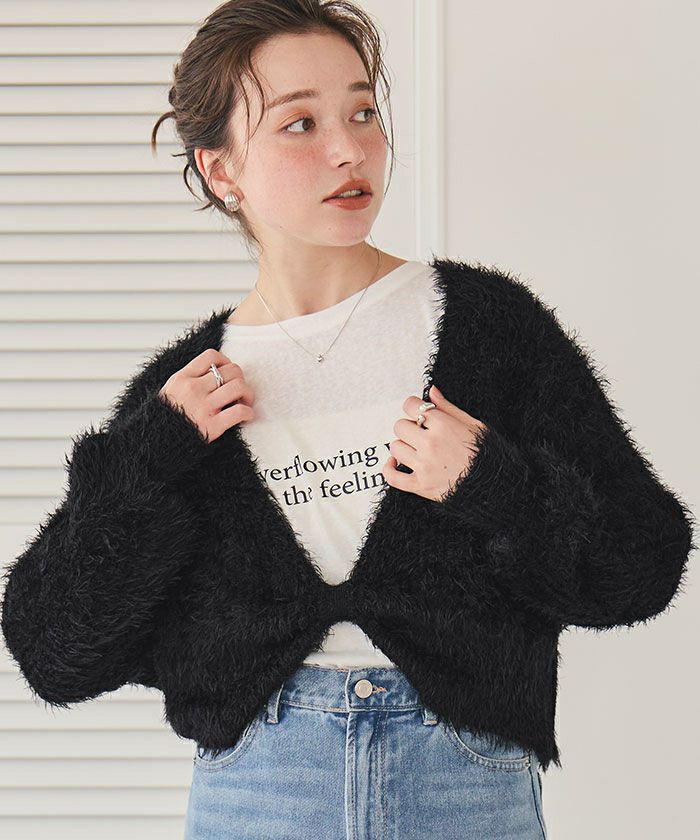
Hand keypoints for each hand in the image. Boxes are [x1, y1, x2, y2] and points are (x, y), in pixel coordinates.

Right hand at [158, 348, 255, 442]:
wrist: (154, 443)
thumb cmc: (164, 418)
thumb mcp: (170, 390)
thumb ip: (188, 379)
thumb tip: (212, 371)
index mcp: (183, 378)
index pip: (211, 356)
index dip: (226, 361)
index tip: (227, 372)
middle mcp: (194, 389)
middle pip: (231, 370)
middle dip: (240, 379)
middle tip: (239, 390)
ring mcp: (204, 407)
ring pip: (238, 387)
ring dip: (248, 394)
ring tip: (245, 402)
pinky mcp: (213, 426)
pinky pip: (240, 412)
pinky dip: (248, 413)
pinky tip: (246, 416)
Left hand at [382, 384, 488, 502]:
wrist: (496, 485)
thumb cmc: (488, 454)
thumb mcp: (473, 424)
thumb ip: (447, 407)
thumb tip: (431, 391)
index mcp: (443, 425)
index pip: (411, 405)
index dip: (413, 407)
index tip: (418, 412)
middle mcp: (431, 444)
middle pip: (400, 426)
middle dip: (408, 427)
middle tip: (420, 433)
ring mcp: (424, 465)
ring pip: (395, 448)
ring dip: (403, 447)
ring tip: (415, 450)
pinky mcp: (421, 485)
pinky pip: (393, 477)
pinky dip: (389, 470)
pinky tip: (395, 464)